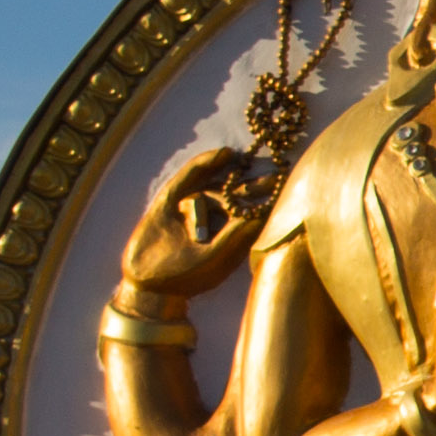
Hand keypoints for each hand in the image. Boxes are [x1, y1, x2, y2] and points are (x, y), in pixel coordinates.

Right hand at [123, 147, 266, 296]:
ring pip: (215, 187)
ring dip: (232, 173)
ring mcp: (191, 208)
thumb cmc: (185, 277)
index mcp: (228, 237)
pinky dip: (205, 164)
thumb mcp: (215, 258)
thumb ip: (235, 235)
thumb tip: (259, 213)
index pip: (252, 215)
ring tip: (248, 158)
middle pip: (237, 197)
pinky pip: (191, 177)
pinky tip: (224, 154)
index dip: (268, 202)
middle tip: (279, 170)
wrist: (147, 282)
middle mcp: (212, 220)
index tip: (288, 191)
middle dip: (257, 185)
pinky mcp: (170, 199)